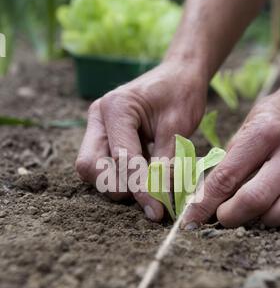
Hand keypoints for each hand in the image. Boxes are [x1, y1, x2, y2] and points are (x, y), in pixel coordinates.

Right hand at [76, 60, 207, 221]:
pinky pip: (101, 167)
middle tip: (151, 192)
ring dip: (118, 184)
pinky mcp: (102, 139)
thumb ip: (166, 164)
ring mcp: (96, 129)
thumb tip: (160, 201)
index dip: (140, 188)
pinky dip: (120, 178)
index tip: (157, 211)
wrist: (178, 76)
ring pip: (91, 171)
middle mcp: (98, 118)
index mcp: (116, 107)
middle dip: (118, 186)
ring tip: (150, 180)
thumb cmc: (181, 94)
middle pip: (90, 167)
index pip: (122, 158)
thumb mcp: (178, 127)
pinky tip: (144, 175)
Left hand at [182, 72, 279, 228]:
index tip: (190, 220)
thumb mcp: (252, 122)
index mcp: (263, 132)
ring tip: (252, 211)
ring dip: (261, 218)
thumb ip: (234, 155)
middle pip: (254, 199)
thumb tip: (209, 190)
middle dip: (231, 216)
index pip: (225, 177)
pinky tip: (275, 209)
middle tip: (223, 217)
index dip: (203, 205)